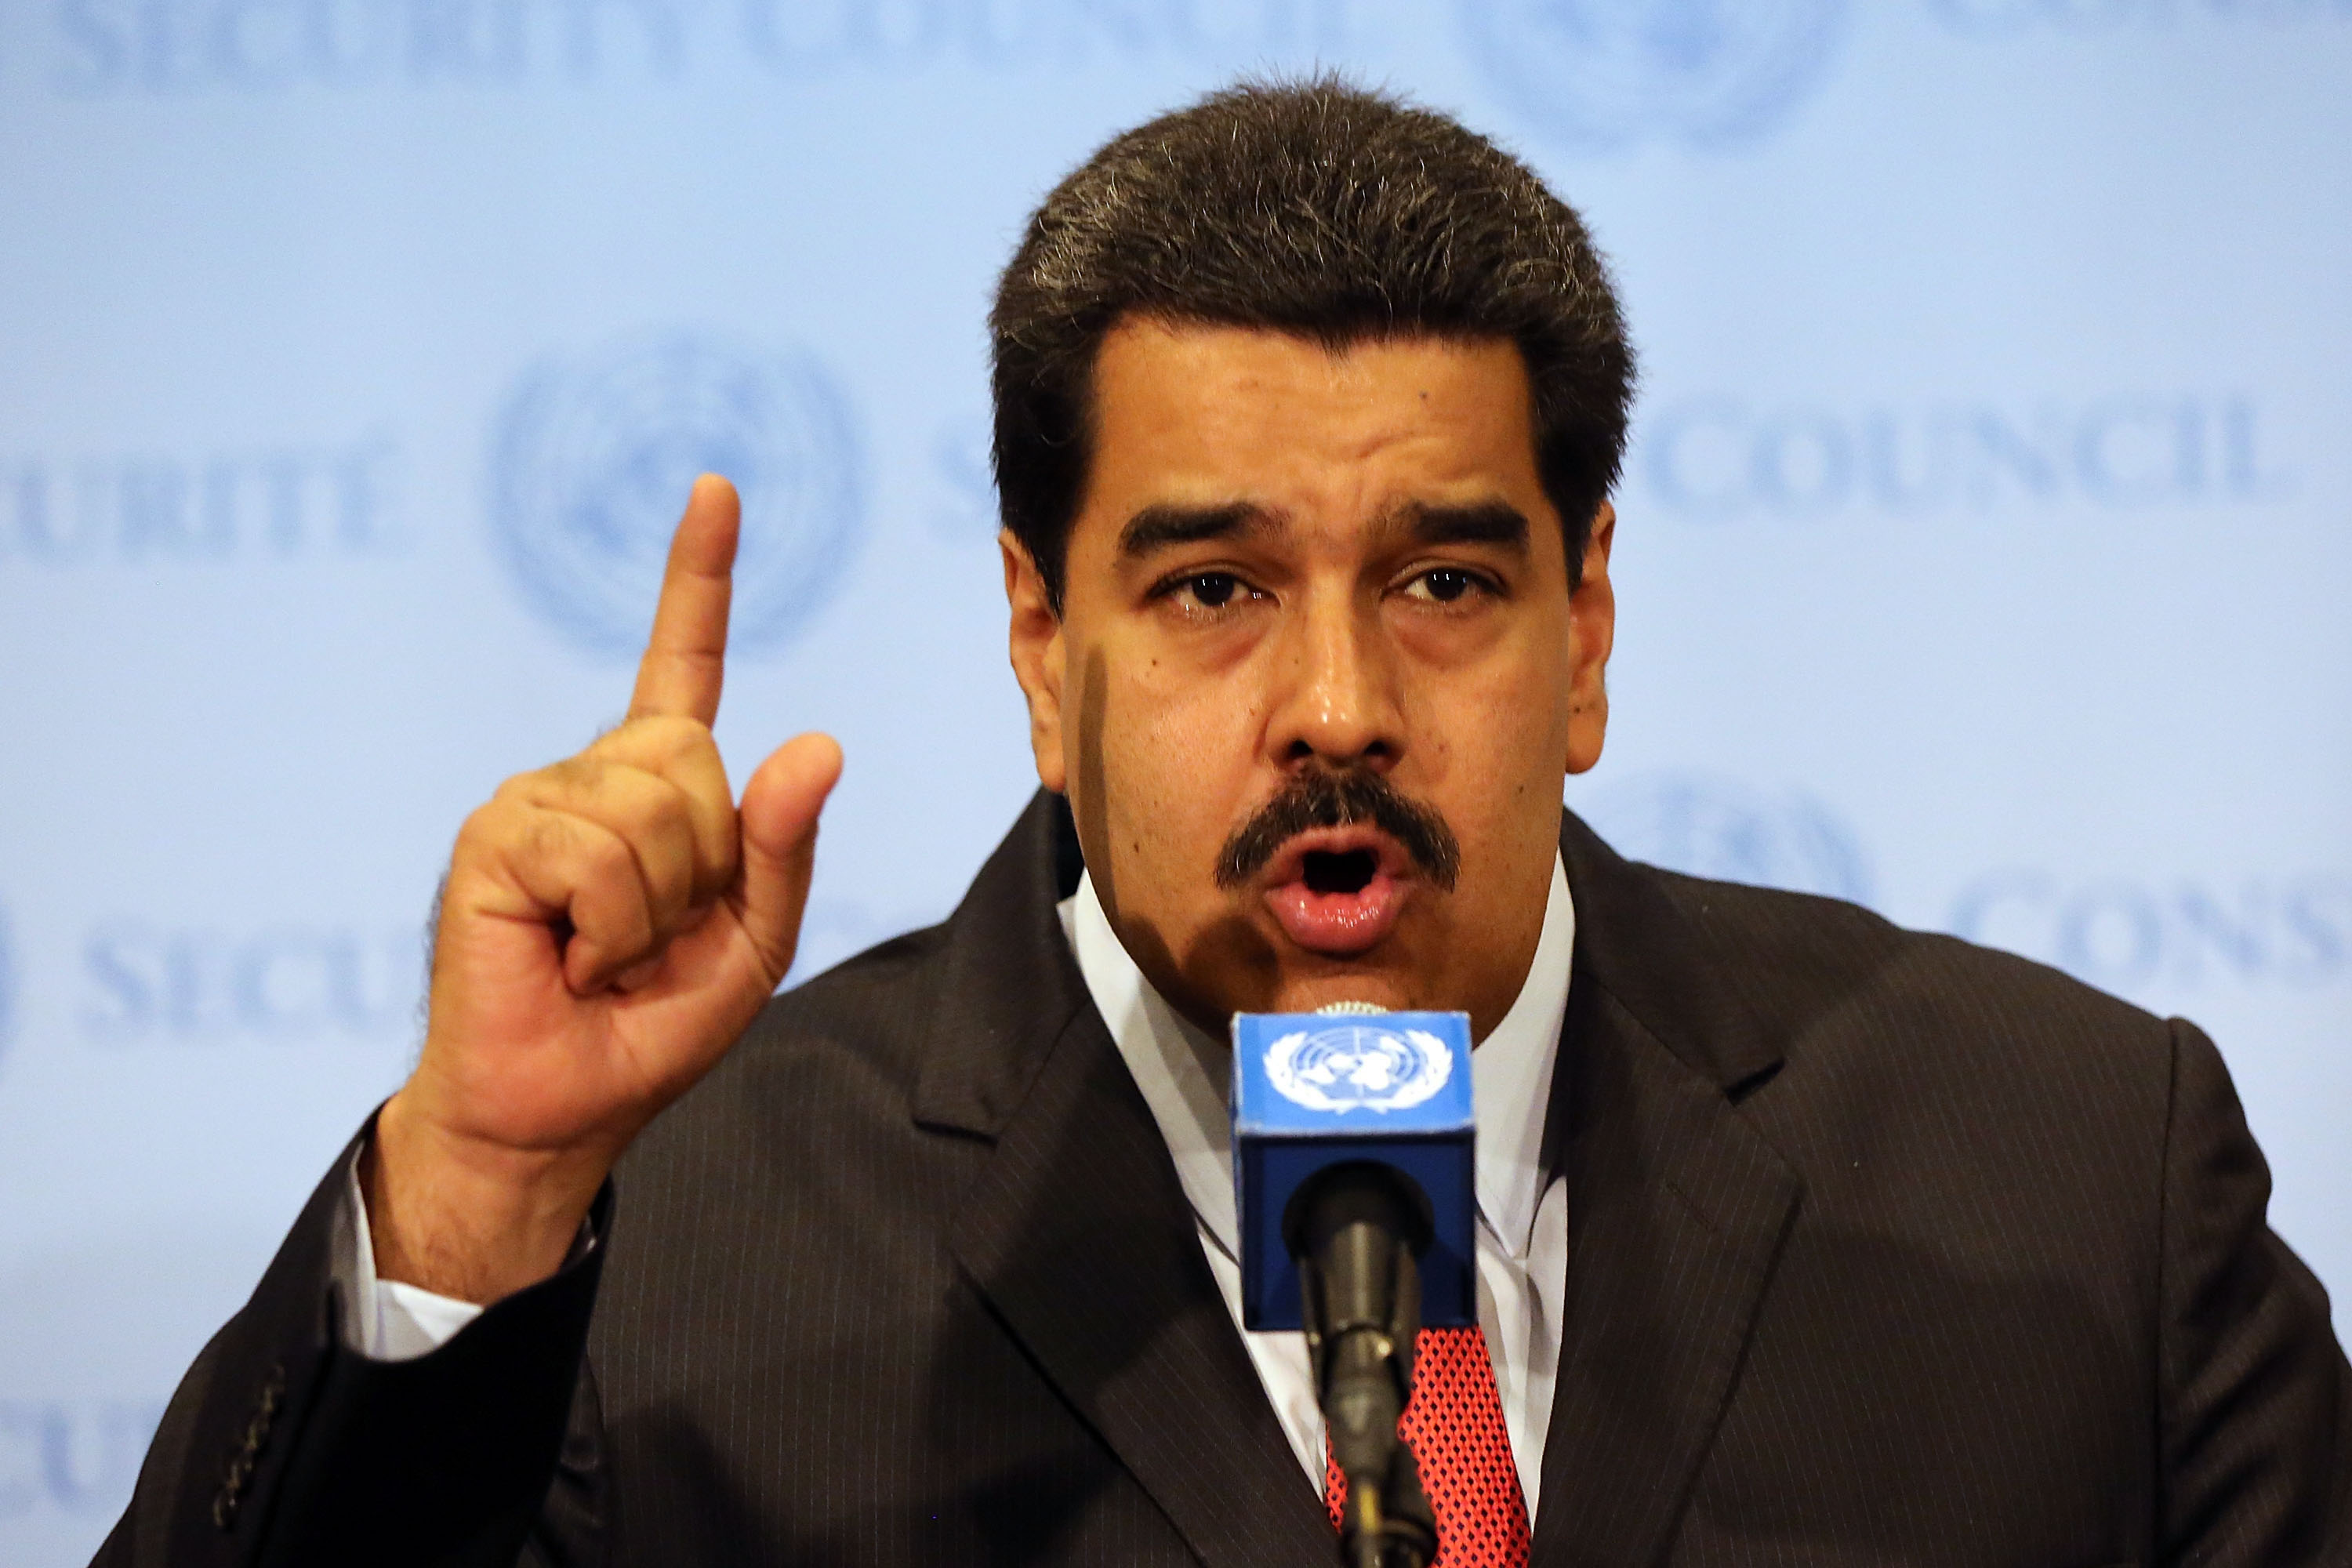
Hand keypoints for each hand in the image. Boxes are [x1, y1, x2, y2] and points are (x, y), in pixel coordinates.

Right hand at [366, 475, 841, 1302]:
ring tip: (604, 952)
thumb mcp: (752, 942)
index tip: (716, 490)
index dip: (698, 577)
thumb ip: (784, 849)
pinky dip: (611, 925)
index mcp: (656, 789)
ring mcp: (536, 798)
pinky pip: (599, 852)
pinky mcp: (494, 837)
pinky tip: (568, 955)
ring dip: (654, 909)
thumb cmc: (649, 1025)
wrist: (560, 1106)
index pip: (681, 663)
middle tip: (646, 936)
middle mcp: (591, 775)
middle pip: (694, 759)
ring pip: (653, 806)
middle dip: (702, 865)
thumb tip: (816, 745)